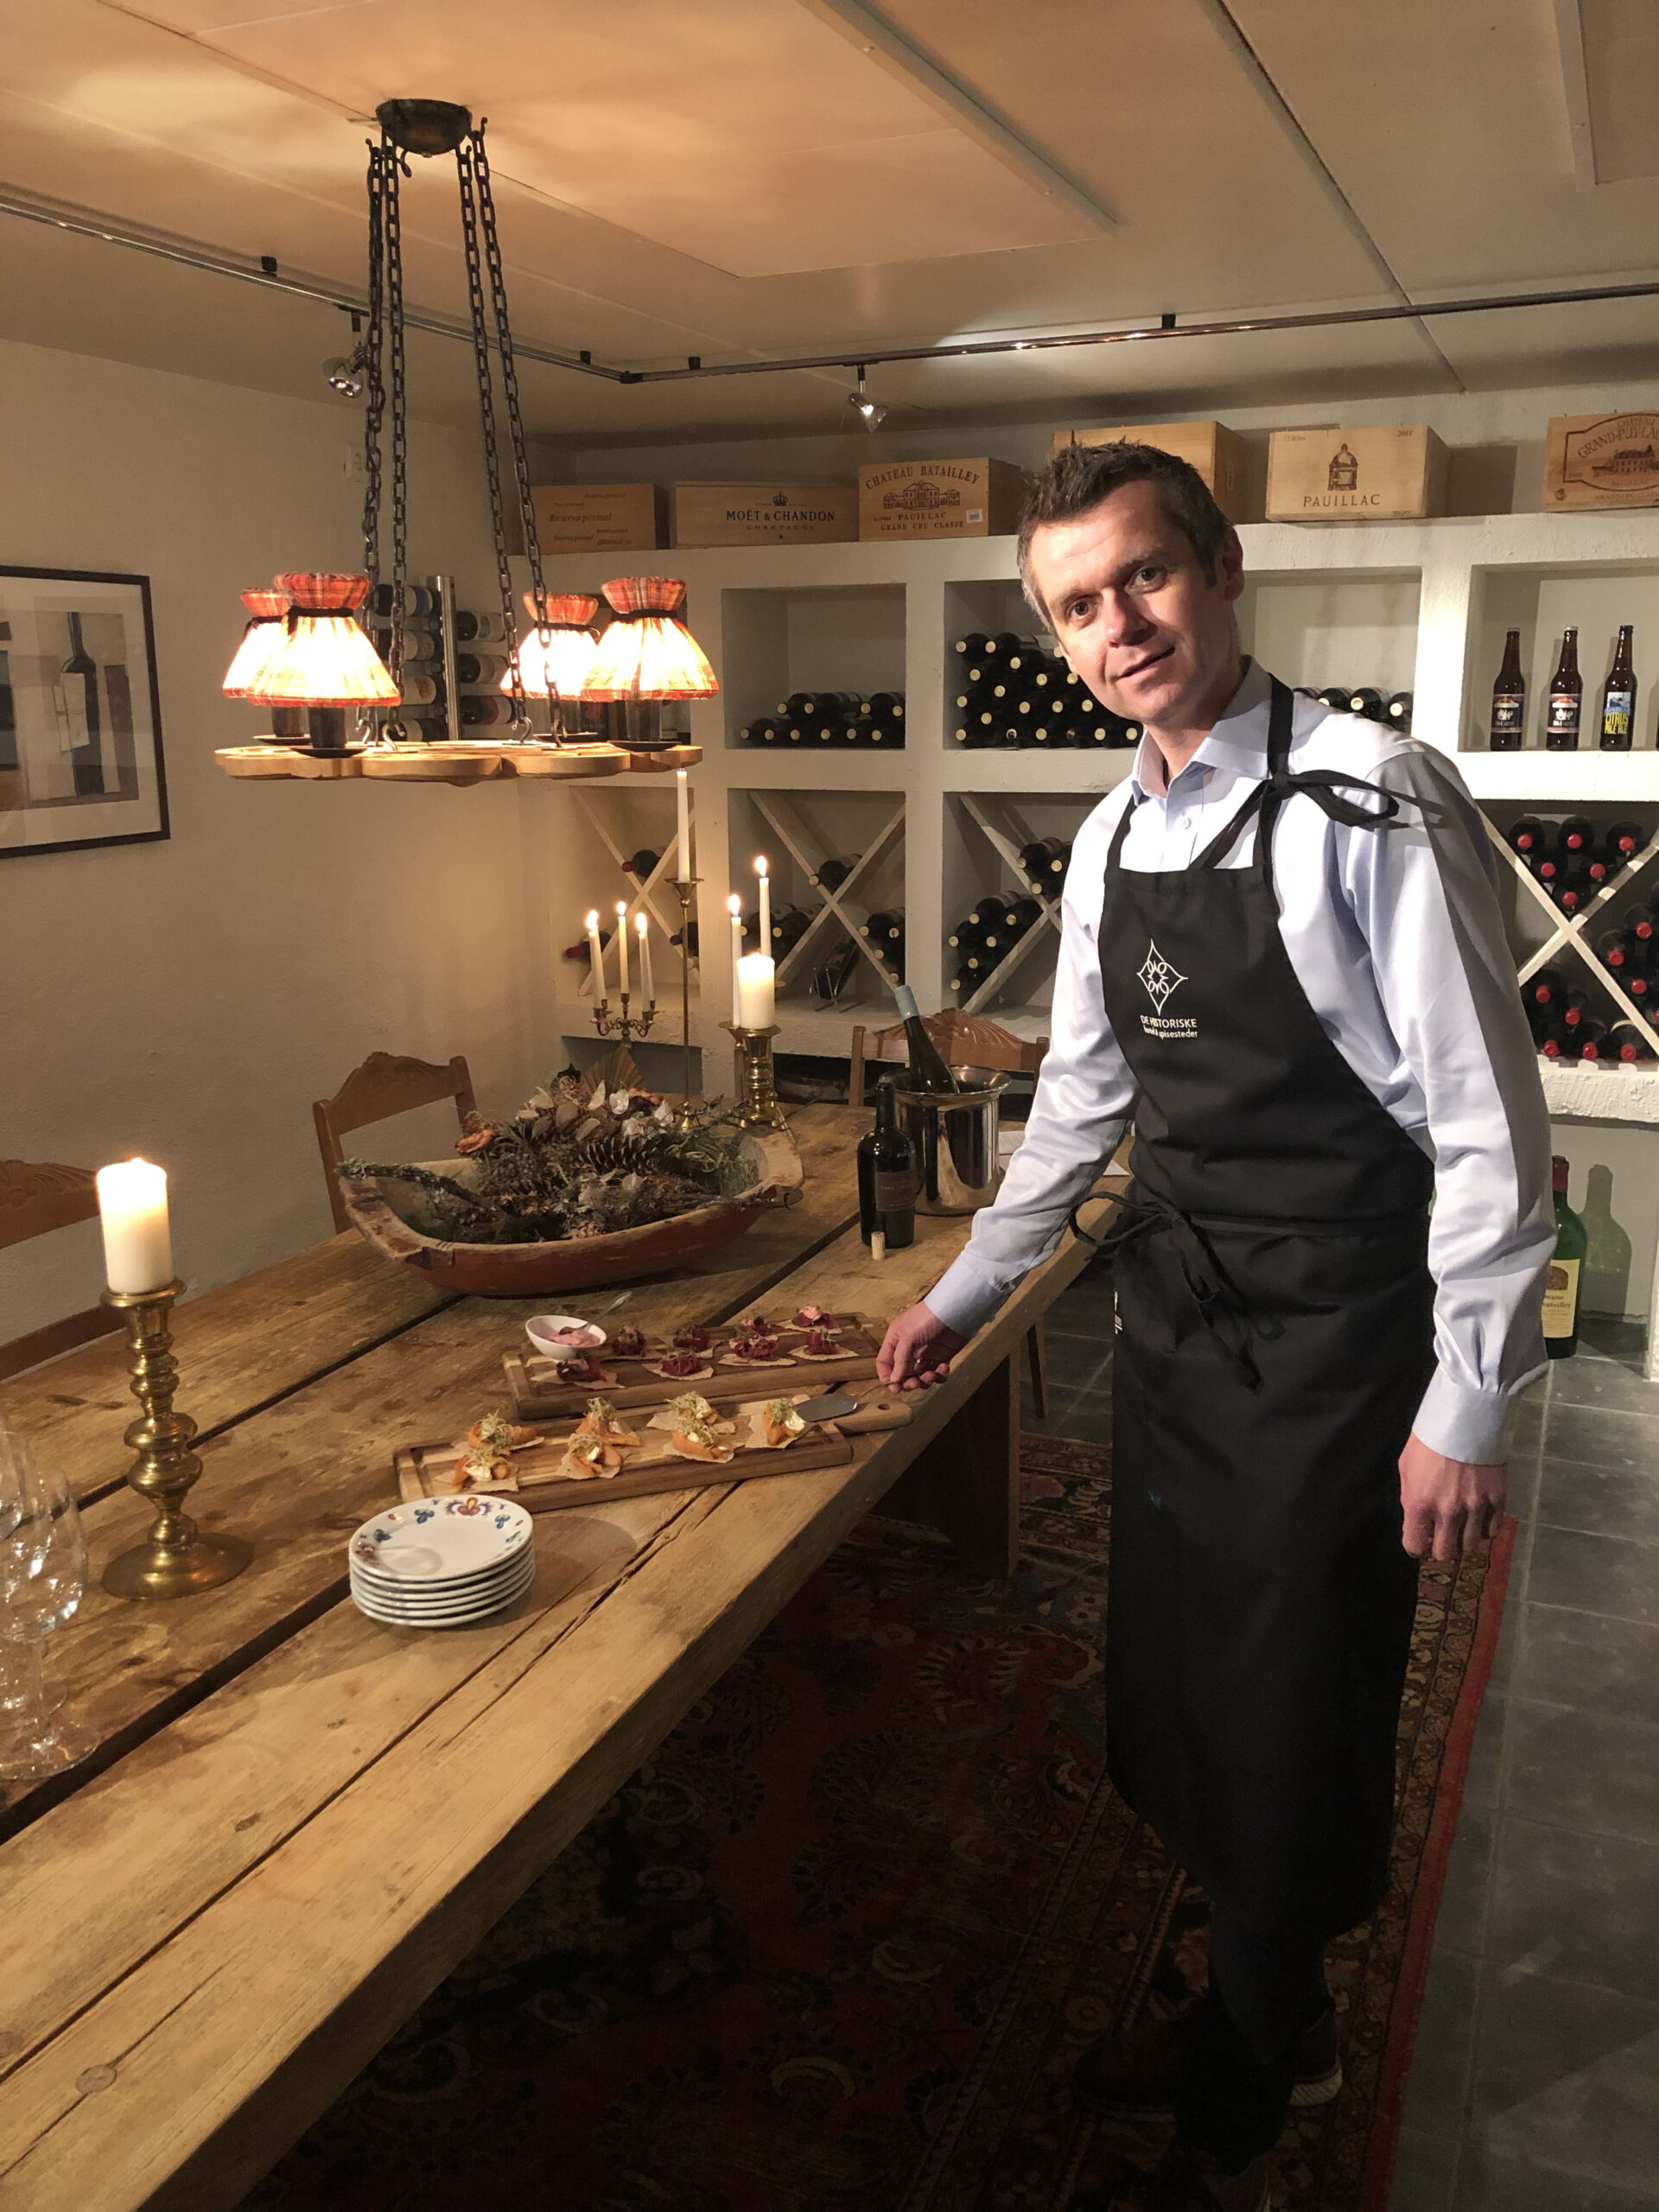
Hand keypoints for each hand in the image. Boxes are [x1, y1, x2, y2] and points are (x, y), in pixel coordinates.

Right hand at [877, 1302, 967, 1391]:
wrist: (955, 1311)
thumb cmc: (928, 1318)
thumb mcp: (908, 1337)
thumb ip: (900, 1360)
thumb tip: (894, 1379)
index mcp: (896, 1341)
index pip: (885, 1362)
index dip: (887, 1376)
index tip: (895, 1387)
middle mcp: (909, 1348)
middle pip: (903, 1374)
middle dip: (909, 1382)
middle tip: (915, 1383)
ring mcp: (926, 1353)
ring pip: (920, 1376)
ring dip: (926, 1380)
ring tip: (932, 1374)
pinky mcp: (941, 1356)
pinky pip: (937, 1373)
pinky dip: (940, 1375)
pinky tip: (944, 1368)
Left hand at [1398, 1432, 1505, 1560]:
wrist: (1465, 1418)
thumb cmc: (1428, 1440)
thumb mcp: (1406, 1467)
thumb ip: (1411, 1498)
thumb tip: (1417, 1519)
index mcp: (1420, 1504)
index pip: (1415, 1545)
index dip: (1415, 1547)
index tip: (1419, 1541)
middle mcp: (1448, 1512)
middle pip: (1445, 1553)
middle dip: (1440, 1548)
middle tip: (1440, 1537)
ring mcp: (1475, 1507)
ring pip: (1470, 1546)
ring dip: (1463, 1541)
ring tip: (1460, 1530)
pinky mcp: (1497, 1499)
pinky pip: (1493, 1530)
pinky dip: (1485, 1530)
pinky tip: (1479, 1522)